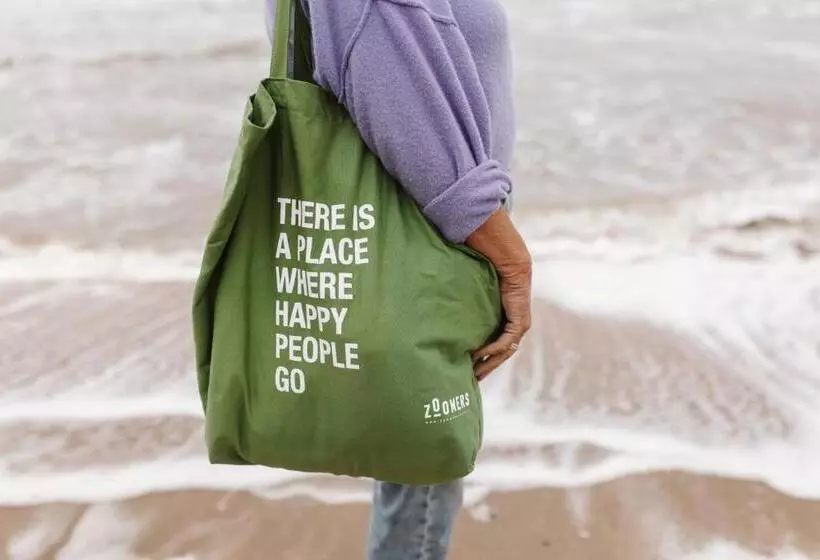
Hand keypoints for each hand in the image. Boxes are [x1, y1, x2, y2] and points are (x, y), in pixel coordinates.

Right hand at [472, 265, 531, 380]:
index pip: (496, 349)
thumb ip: (473, 312)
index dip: (485, 361)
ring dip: (488, 364)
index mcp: (507, 324)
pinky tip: (478, 355)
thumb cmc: (492, 277)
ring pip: (503, 353)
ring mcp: (519, 327)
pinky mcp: (520, 324)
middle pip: (500, 356)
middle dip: (486, 369)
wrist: (509, 266)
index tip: (471, 371)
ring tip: (473, 373)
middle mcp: (515, 328)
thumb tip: (451, 317)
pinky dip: (492, 350)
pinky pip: (505, 343)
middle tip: (471, 381)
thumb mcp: (481, 301)